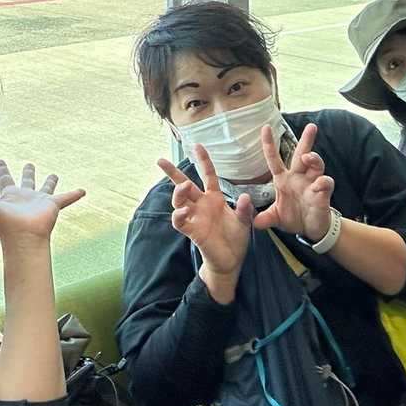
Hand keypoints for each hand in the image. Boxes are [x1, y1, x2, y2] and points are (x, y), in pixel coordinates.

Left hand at [0, 160, 84, 245]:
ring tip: (54, 175)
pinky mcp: (52, 205)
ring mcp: (39, 201)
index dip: (1, 169)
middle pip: (26, 181)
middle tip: (28, 164)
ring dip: (50, 181)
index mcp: (10, 196)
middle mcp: (25, 197)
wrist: (22, 238)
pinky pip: (66, 198)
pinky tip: (82, 191)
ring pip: (46, 187)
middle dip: (27, 172)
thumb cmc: (3, 225)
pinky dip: (74, 195)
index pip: (5, 178)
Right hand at [159, 144, 252, 298]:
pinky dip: (179, 214)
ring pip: (179, 200)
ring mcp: (195, 216)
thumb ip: (244, 209)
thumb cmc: (236, 238)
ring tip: (184, 186)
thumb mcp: (244, 221)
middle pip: (183, 184)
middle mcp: (202, 204)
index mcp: (214, 198)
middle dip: (172, 172)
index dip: (203, 161)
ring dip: (179, 192)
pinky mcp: (192, 230)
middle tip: (160, 160)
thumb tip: (244, 196)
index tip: (198, 145)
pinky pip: (180, 221)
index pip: (208, 175)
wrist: (231, 260)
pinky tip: (183, 210)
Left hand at [252, 124, 334, 239]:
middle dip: (307, 140)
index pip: (274, 159)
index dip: (269, 144)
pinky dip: (323, 182)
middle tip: (311, 127)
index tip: (265, 127)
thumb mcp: (275, 218)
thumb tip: (253, 223)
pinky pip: (325, 183)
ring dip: (313, 159)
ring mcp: (312, 183)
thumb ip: (264, 219)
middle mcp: (299, 177)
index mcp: (284, 179)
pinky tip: (319, 183)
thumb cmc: (292, 218)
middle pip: (302, 154)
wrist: (310, 230)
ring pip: (316, 164)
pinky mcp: (322, 193)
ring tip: (308, 157)